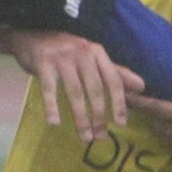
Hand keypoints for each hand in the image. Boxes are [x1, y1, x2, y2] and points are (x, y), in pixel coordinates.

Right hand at [5, 30, 143, 141]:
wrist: (30, 34)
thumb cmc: (64, 50)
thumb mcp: (90, 57)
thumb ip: (115, 71)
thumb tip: (142, 86)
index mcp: (96, 52)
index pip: (112, 79)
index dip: (118, 102)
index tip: (121, 123)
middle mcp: (82, 52)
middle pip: (95, 89)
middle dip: (99, 115)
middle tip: (100, 137)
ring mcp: (62, 56)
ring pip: (74, 92)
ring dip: (80, 117)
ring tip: (84, 136)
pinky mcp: (43, 62)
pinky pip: (49, 89)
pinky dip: (51, 107)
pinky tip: (54, 123)